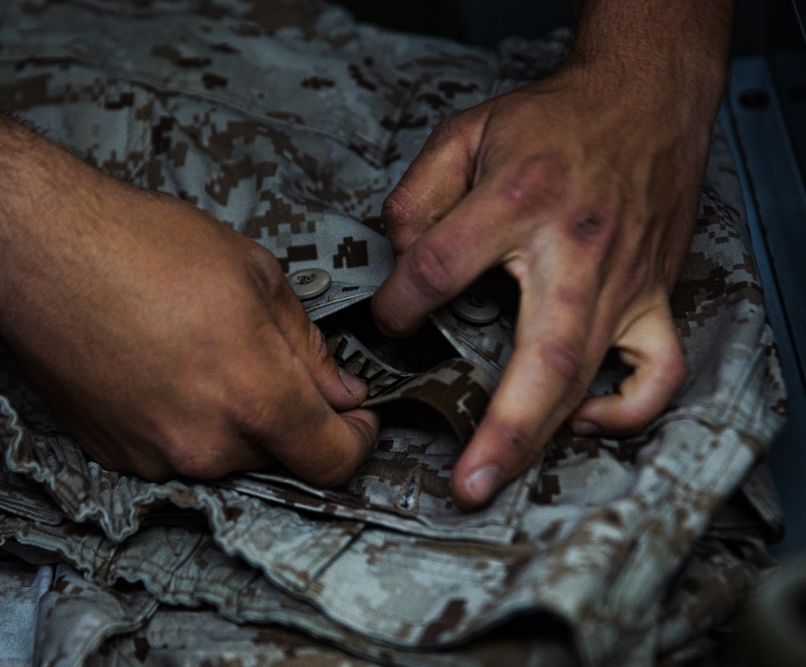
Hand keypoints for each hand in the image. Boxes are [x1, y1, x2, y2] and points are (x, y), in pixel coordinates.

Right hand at [0, 0, 377, 487]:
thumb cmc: (142, 246)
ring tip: (200, 350)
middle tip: (262, 355)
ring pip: (227, 454)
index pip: (334, 460)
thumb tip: (338, 391)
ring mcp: (157, 457)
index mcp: (255, 397)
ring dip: (234, 417)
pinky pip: (177, 451)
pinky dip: (186, 420)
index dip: (356, 440)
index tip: (355, 418)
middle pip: (280, 455)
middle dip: (289, 414)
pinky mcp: (116, 456)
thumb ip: (307, 346)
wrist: (37, 251)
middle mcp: (207, 444)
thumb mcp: (254, 274)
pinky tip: (163, 367)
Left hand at [372, 62, 716, 508]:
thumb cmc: (551, 122)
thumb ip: (417, 192)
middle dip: (501, 428)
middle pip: (541, 353)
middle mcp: (575, 248)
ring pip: (591, 373)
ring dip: (546, 435)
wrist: (641, 101)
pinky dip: (629, 407)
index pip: (439, 268)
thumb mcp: (465, 131)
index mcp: (517, 199)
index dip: (398, 304)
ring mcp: (623, 279)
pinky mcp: (654, 295)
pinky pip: (658, 368)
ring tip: (502, 476)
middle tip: (466, 483)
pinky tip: (583, 421)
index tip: (389, 320)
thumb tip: (400, 257)